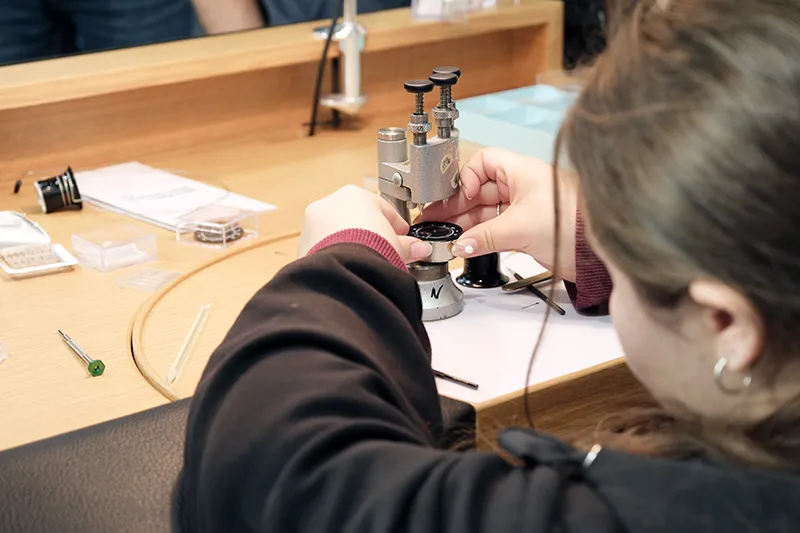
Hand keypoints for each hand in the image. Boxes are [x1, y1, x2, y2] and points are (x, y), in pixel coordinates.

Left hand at [298, 185, 432, 263]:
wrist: (345, 268)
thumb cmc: (372, 247)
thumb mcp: (397, 244)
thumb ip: (408, 245)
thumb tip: (420, 248)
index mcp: (354, 194)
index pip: (381, 208)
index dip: (395, 226)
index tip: (402, 239)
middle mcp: (330, 204)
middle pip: (356, 219)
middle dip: (370, 235)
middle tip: (384, 252)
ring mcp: (313, 223)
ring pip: (336, 234)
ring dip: (351, 245)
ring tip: (366, 263)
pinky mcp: (303, 245)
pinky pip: (324, 249)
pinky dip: (335, 256)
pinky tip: (349, 269)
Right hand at [418, 148, 577, 280]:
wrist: (595, 252)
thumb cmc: (571, 225)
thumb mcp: (518, 228)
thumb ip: (483, 237)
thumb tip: (460, 244)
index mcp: (520, 171)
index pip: (483, 162)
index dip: (466, 178)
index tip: (457, 197)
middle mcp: (520, 185)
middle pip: (478, 189)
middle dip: (456, 205)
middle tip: (434, 220)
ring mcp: (522, 207)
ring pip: (484, 210)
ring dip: (464, 223)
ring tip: (445, 235)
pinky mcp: (524, 227)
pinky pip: (493, 227)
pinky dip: (479, 236)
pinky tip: (465, 244)